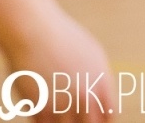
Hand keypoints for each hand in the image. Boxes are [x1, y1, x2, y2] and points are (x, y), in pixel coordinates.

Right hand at [5, 6, 114, 121]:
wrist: (34, 30)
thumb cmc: (62, 39)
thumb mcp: (91, 54)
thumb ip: (99, 79)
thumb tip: (102, 101)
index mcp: (102, 82)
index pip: (110, 115)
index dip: (102, 120)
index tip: (93, 119)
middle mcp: (86, 95)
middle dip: (82, 122)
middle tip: (71, 114)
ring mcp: (63, 103)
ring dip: (59, 120)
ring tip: (52, 103)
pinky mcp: (40, 107)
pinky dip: (42, 119)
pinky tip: (37, 104)